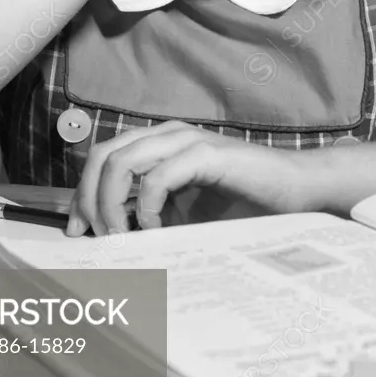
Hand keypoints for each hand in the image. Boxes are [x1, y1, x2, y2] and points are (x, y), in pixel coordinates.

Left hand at [67, 120, 318, 235]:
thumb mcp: (186, 214)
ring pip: (123, 161)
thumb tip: (112, 241)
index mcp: (159, 145)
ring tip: (121, 236)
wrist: (297, 191)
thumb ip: (152, 217)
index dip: (83, 192)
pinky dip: (149, 206)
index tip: (78, 230)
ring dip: (112, 203)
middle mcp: (168, 135)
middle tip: (92, 235)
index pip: (103, 157)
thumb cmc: (245, 204)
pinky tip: (158, 228)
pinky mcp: (207, 154)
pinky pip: (159, 176)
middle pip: (104, 155)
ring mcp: (187, 140)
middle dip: (89, 198)